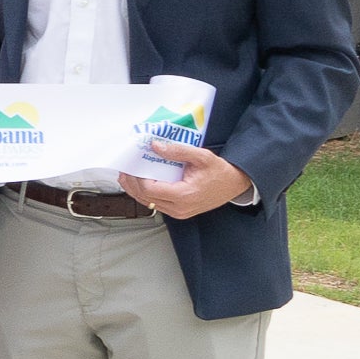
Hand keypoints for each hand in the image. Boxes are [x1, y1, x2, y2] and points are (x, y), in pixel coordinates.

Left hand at [123, 138, 250, 217]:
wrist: (234, 185)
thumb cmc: (219, 171)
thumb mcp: (201, 156)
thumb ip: (177, 151)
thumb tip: (154, 145)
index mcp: (184, 195)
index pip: (151, 190)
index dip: (138, 179)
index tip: (133, 166)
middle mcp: (179, 208)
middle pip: (145, 198)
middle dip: (131, 184)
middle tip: (124, 170)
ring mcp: (179, 212)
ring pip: (148, 203)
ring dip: (135, 190)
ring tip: (128, 176)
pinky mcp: (179, 212)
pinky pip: (156, 204)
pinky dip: (145, 195)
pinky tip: (140, 184)